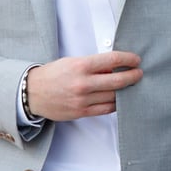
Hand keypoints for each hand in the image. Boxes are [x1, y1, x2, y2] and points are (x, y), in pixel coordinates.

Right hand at [26, 52, 142, 121]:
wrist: (32, 93)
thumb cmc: (52, 75)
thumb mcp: (71, 62)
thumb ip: (92, 65)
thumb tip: (113, 67)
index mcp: (80, 66)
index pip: (112, 60)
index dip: (128, 59)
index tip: (135, 60)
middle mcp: (83, 83)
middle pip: (117, 80)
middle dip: (132, 76)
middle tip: (138, 74)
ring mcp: (83, 99)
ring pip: (114, 96)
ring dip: (124, 91)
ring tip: (129, 86)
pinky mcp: (81, 112)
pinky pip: (106, 109)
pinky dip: (115, 104)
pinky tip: (118, 98)